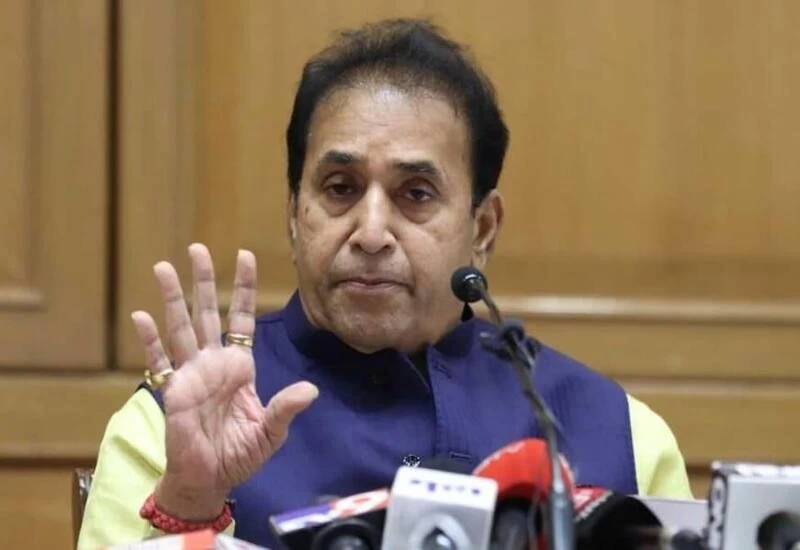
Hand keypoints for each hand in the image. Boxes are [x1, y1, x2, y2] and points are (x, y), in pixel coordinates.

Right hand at [131, 243, 318, 519]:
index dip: (243, 288)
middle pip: (208, 313)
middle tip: (198, 248)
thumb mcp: (271, 432)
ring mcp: (191, 374)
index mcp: (239, 366)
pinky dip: (149, 340)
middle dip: (204, 281)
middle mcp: (213, 363)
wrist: (210, 480)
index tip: (245, 255)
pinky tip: (141, 316)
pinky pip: (158, 361)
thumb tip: (310, 390)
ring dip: (172, 298)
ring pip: (180, 328)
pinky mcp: (172, 391)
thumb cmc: (240, 454)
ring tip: (164, 267)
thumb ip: (286, 408)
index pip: (241, 318)